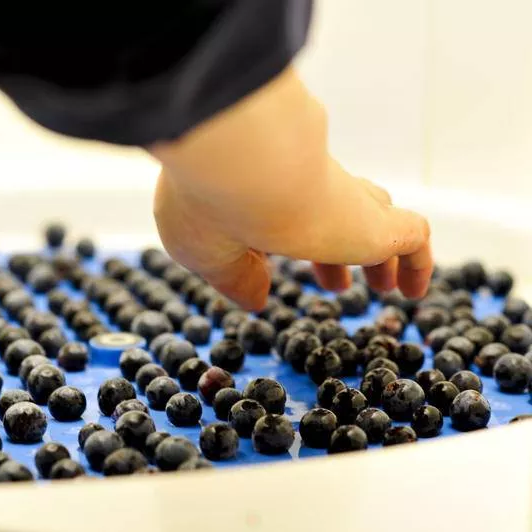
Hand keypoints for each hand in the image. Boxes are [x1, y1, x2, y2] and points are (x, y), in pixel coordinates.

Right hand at [148, 67, 431, 310]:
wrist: (243, 171)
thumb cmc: (208, 208)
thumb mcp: (205, 255)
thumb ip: (234, 277)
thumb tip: (256, 299)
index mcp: (256, 192)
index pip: (279, 215)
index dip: (280, 246)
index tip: (268, 275)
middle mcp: (301, 188)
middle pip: (329, 211)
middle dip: (333, 250)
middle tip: (336, 286)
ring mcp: (341, 199)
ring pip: (371, 217)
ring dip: (376, 255)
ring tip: (384, 286)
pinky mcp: (374, 220)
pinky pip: (411, 239)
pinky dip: (417, 264)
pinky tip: (413, 292)